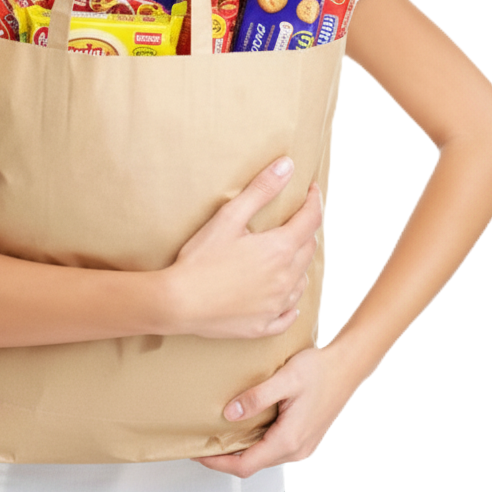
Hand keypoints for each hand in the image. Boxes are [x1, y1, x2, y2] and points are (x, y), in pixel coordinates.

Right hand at [163, 158, 321, 339]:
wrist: (178, 303)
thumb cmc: (201, 258)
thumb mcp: (229, 217)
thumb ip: (261, 190)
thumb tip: (288, 166)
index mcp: (279, 250)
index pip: (310, 221)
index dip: (313, 202)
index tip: (311, 191)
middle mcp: (285, 279)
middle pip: (308, 249)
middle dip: (306, 230)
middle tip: (296, 219)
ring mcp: (276, 305)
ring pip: (302, 281)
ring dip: (299, 264)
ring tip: (287, 254)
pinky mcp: (264, 326)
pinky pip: (289, 314)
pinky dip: (291, 302)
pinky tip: (284, 298)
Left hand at [194, 343, 358, 476]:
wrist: (347, 367)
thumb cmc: (320, 370)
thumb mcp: (285, 378)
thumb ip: (257, 397)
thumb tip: (230, 413)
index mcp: (289, 439)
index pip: (245, 464)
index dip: (218, 463)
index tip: (199, 454)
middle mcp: (297, 449)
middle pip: (253, 464)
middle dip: (226, 457)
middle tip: (203, 442)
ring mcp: (302, 446)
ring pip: (264, 457)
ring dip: (241, 450)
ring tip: (220, 433)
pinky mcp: (304, 439)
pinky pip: (275, 448)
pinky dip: (256, 443)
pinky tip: (246, 426)